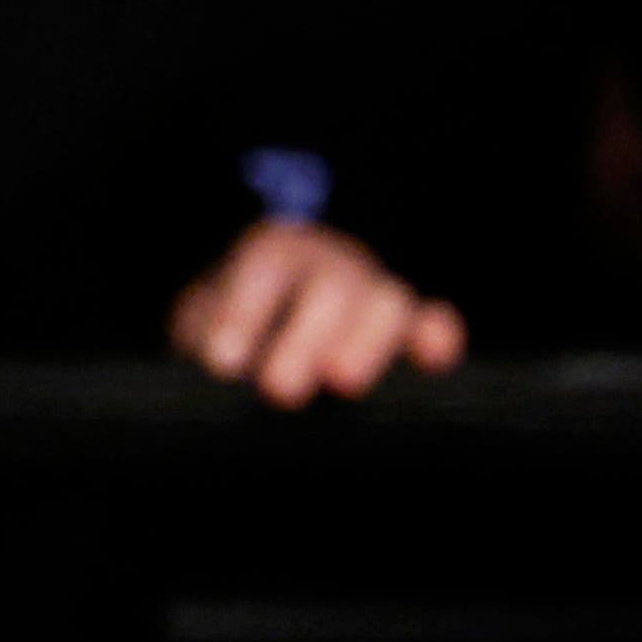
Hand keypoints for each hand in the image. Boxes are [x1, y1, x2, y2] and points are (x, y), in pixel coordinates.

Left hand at [169, 214, 464, 405]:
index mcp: (274, 253)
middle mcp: (332, 264)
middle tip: (279, 389)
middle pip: (331, 286)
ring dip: (367, 341)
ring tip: (342, 383)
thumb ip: (209, 336)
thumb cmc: (234, 328)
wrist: (271, 326)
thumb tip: (225, 362)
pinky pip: (433, 322)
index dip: (244, 311)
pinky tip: (431, 358)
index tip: (221, 362)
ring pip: (387, 301)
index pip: (265, 266)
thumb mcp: (206, 324)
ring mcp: (377, 290)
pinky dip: (435, 335)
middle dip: (305, 338)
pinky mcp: (413, 325)